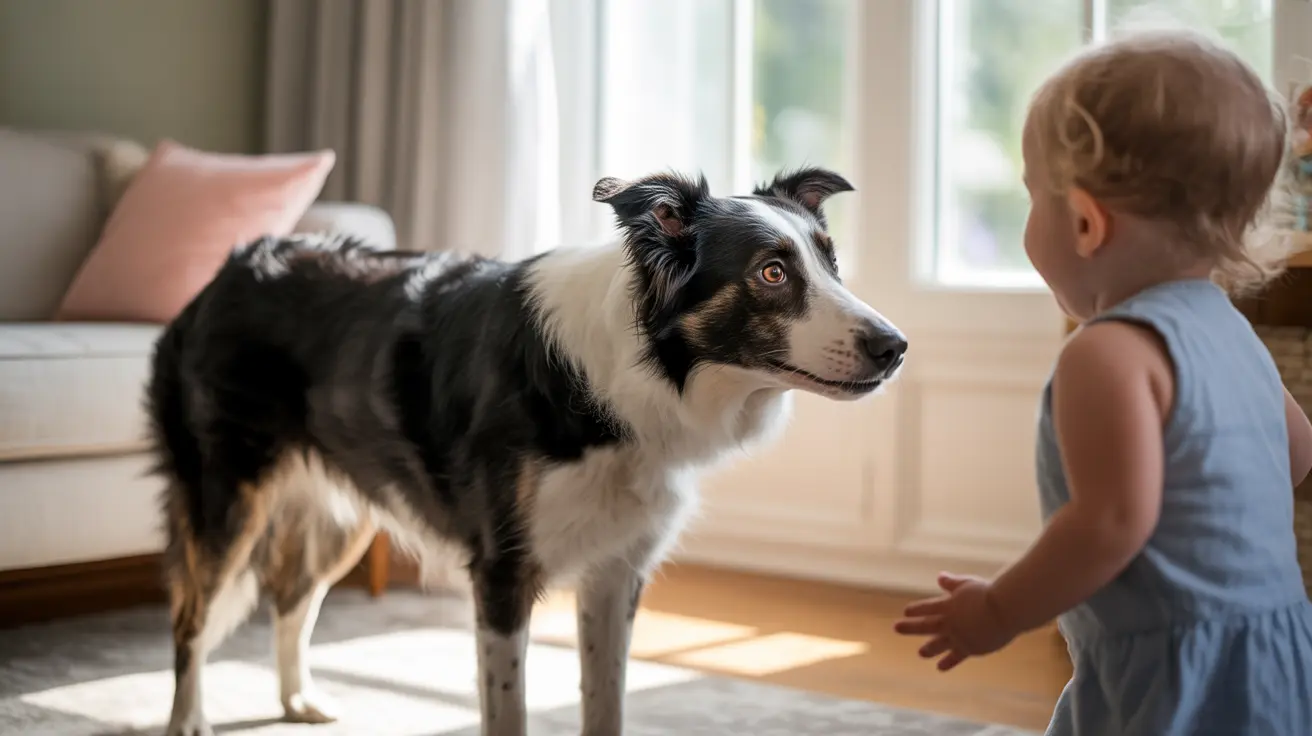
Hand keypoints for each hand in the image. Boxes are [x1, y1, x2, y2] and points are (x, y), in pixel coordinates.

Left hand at [893, 572, 1016, 671]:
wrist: (1004, 610)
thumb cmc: (989, 593)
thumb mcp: (968, 584)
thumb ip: (952, 583)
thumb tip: (939, 577)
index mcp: (948, 604)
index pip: (927, 607)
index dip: (916, 609)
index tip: (906, 612)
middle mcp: (949, 622)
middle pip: (926, 625)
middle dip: (910, 627)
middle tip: (896, 628)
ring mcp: (958, 636)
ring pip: (938, 644)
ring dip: (928, 648)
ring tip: (920, 653)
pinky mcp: (970, 648)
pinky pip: (956, 657)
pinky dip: (947, 662)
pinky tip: (940, 668)